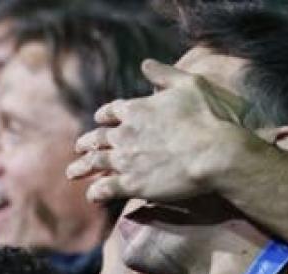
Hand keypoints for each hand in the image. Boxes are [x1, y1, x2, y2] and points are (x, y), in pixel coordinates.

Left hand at [67, 59, 250, 204]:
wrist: (216, 153)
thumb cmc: (209, 117)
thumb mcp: (190, 84)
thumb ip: (165, 74)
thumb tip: (145, 63)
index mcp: (136, 110)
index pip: (111, 111)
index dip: (105, 115)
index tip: (99, 119)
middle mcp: (125, 134)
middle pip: (97, 138)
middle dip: (86, 143)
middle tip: (79, 148)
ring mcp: (125, 160)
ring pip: (94, 163)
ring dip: (81, 168)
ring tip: (72, 173)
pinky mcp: (131, 184)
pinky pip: (104, 189)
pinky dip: (96, 192)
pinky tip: (93, 195)